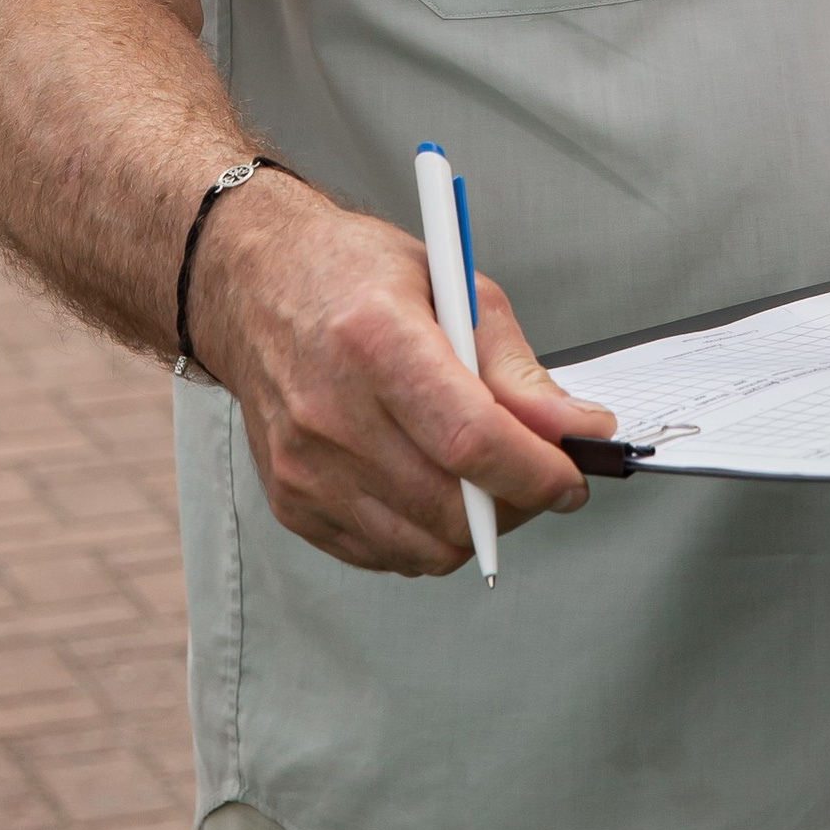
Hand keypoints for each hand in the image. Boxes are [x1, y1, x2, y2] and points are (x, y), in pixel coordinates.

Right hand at [191, 182, 618, 575]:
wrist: (255, 287)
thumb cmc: (352, 274)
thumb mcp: (453, 285)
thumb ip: (515, 367)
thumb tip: (574, 427)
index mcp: (375, 339)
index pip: (470, 439)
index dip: (535, 471)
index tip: (572, 476)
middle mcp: (330, 411)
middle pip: (450, 506)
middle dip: (519, 503)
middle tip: (542, 474)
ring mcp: (305, 467)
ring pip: (424, 547)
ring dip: (477, 527)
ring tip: (489, 478)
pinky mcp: (292, 503)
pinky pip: (385, 554)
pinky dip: (426, 534)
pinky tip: (434, 486)